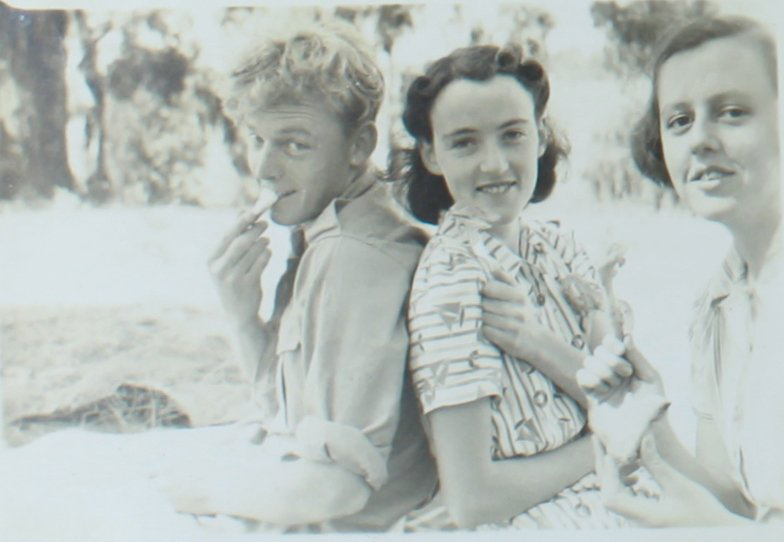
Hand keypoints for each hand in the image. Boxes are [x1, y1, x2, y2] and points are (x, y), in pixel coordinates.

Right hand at [208, 209, 270, 327]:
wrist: (239, 314)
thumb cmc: (233, 282)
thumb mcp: (227, 263)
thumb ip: (233, 239)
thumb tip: (242, 212)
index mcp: (210, 261)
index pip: (227, 236)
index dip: (242, 221)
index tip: (254, 211)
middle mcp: (219, 269)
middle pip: (241, 242)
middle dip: (255, 230)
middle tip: (265, 223)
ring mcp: (233, 278)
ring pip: (254, 251)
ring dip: (263, 242)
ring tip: (265, 240)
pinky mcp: (248, 285)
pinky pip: (263, 261)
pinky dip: (267, 254)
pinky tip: (267, 253)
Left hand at [480, 270, 551, 361]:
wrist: (538, 341)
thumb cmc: (523, 314)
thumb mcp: (521, 296)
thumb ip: (508, 281)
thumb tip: (494, 269)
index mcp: (521, 297)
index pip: (497, 289)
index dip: (488, 289)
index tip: (484, 291)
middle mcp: (520, 312)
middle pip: (488, 304)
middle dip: (482, 305)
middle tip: (483, 307)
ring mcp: (516, 327)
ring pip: (487, 318)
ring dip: (483, 318)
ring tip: (486, 318)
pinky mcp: (511, 342)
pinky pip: (488, 331)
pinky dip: (485, 329)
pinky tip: (489, 328)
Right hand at [578, 335, 667, 462]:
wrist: (640, 438)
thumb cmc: (652, 410)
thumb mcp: (650, 381)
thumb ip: (639, 358)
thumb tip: (627, 336)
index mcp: (629, 365)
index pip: (614, 343)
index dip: (613, 342)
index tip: (620, 350)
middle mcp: (614, 372)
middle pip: (600, 350)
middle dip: (611, 360)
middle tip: (625, 374)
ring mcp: (601, 382)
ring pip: (589, 361)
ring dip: (602, 371)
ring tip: (613, 386)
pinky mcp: (591, 394)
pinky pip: (582, 376)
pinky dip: (590, 380)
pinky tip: (601, 391)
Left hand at [598, 434, 746, 526]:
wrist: (723, 534)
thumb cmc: (706, 514)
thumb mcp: (681, 485)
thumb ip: (657, 463)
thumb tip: (642, 437)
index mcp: (646, 518)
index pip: (610, 498)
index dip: (606, 473)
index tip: (611, 451)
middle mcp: (639, 523)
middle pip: (610, 495)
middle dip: (605, 468)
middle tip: (601, 441)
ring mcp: (642, 522)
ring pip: (617, 496)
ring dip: (614, 474)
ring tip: (618, 454)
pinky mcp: (648, 519)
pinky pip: (628, 500)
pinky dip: (626, 483)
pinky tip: (635, 473)